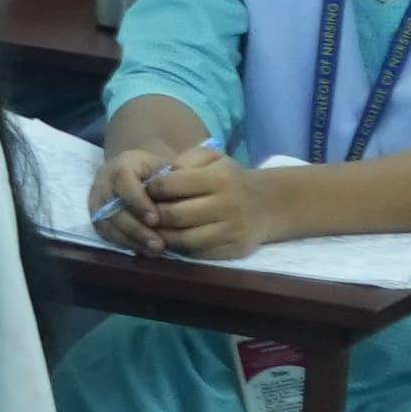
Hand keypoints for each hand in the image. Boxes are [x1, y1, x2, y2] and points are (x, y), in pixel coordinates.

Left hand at [104, 139, 261, 259]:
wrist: (268, 204)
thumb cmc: (230, 178)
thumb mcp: (214, 158)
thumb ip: (186, 159)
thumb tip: (161, 176)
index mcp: (219, 178)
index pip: (170, 185)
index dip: (151, 189)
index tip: (144, 191)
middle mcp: (228, 205)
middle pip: (174, 215)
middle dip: (152, 215)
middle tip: (143, 214)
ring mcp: (232, 230)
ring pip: (184, 239)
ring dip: (162, 236)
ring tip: (152, 229)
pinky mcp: (235, 249)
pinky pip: (199, 253)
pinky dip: (181, 249)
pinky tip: (172, 241)